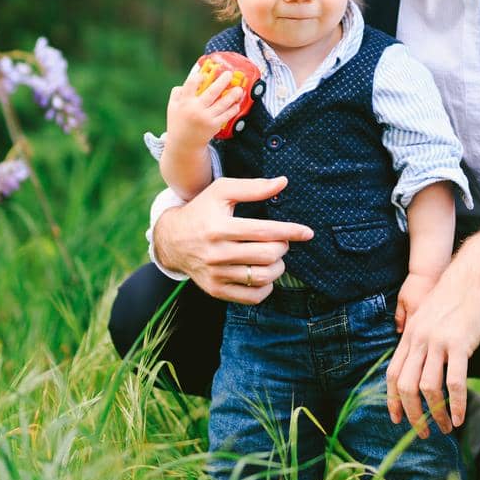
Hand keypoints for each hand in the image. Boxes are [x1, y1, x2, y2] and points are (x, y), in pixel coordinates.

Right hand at [153, 173, 313, 302]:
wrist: (172, 239)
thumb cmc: (202, 210)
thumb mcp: (222, 191)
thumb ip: (253, 187)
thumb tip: (283, 182)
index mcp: (219, 227)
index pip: (264, 231)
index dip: (290, 231)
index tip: (307, 232)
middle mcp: (216, 253)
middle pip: (267, 255)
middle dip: (283, 247)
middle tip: (281, 241)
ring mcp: (215, 274)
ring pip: (262, 277)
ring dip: (278, 267)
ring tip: (275, 257)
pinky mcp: (215, 290)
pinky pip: (252, 297)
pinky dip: (266, 287)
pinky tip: (264, 273)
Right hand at [164, 62, 245, 152]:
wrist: (183, 145)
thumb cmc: (178, 122)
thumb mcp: (172, 106)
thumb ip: (178, 92)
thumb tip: (191, 81)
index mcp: (184, 102)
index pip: (191, 84)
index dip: (199, 77)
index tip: (205, 75)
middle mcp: (195, 109)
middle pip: (212, 91)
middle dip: (223, 81)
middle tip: (229, 74)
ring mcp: (205, 118)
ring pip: (223, 103)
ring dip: (233, 95)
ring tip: (239, 89)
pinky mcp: (213, 126)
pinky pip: (226, 115)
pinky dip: (233, 109)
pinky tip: (237, 103)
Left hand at [385, 238, 479, 437]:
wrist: (477, 273)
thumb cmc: (457, 296)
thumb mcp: (431, 315)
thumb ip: (422, 336)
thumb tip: (420, 360)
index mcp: (410, 333)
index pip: (393, 373)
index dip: (392, 399)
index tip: (396, 419)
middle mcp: (419, 339)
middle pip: (406, 386)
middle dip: (412, 415)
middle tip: (423, 433)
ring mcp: (438, 341)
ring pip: (428, 388)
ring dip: (435, 414)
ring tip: (445, 428)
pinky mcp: (460, 343)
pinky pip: (455, 382)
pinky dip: (456, 404)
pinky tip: (460, 417)